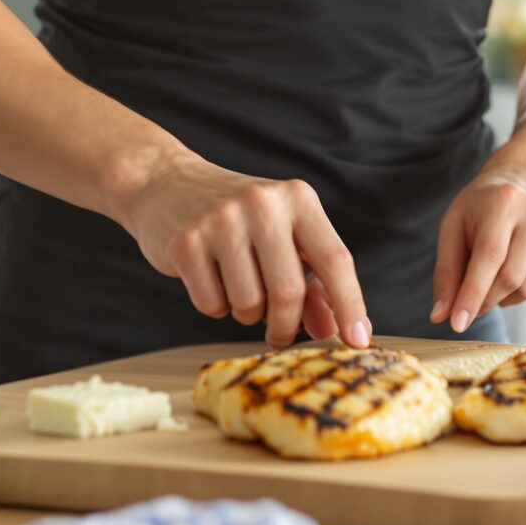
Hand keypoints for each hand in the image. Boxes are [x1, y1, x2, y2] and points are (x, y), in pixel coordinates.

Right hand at [113, 152, 371, 349]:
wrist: (167, 184)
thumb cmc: (240, 220)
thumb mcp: (284, 237)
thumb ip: (313, 282)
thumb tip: (333, 329)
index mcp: (298, 199)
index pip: (335, 259)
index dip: (350, 304)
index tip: (358, 340)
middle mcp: (263, 204)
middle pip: (289, 291)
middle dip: (286, 325)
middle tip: (279, 335)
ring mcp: (221, 221)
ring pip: (249, 303)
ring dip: (247, 315)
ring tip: (240, 291)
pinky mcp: (185, 242)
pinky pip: (211, 304)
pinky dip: (216, 307)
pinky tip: (211, 280)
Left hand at [430, 167, 525, 331]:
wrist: (520, 187)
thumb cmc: (479, 210)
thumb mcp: (452, 228)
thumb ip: (446, 272)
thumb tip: (440, 315)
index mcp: (504, 202)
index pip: (490, 256)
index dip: (472, 293)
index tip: (457, 324)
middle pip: (510, 278)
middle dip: (484, 300)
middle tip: (467, 303)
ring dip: (501, 298)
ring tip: (490, 277)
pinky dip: (519, 294)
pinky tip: (512, 272)